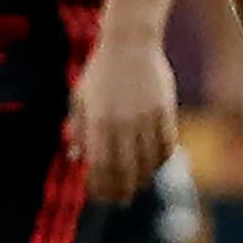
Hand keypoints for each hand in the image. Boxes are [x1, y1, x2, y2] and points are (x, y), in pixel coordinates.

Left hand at [72, 32, 176, 201]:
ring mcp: (145, 118)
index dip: (100, 187)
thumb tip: (76, 158)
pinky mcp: (165, 111)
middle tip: (121, 200)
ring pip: (148, 161)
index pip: (100, 167)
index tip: (101, 197)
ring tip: (137, 184)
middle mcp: (122, 123)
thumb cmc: (101, 71)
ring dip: (142, 178)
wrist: (130, 42)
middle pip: (125, 170)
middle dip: (122, 190)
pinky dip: (161, 159)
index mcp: (98, 122)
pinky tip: (154, 163)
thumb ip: (79, 128)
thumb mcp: (81, 97)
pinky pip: (166, 145)